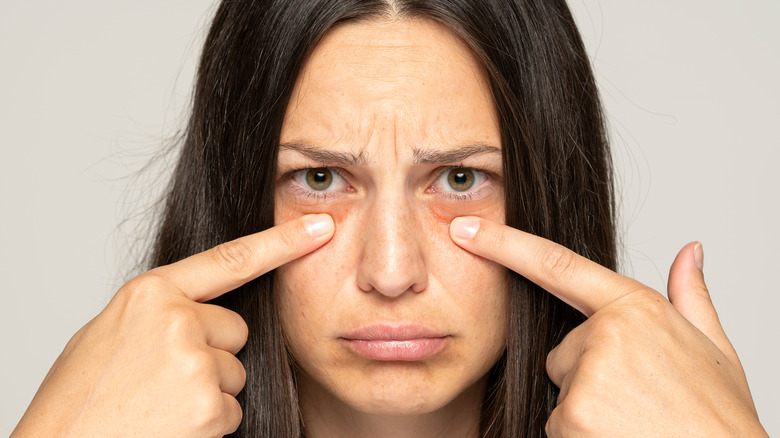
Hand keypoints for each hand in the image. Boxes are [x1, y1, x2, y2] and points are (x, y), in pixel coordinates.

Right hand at [12, 214, 334, 437]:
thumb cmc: (78, 400)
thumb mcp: (106, 334)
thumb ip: (156, 312)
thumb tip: (193, 307)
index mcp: (149, 294)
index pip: (231, 259)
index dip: (282, 241)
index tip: (320, 227)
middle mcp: (176, 320)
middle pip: (235, 329)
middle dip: (212, 353)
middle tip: (161, 381)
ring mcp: (195, 362)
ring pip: (235, 372)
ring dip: (209, 392)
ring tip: (158, 406)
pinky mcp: (209, 406)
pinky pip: (232, 409)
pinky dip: (209, 424)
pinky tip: (170, 426)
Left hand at [450, 217, 767, 436]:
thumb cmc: (718, 416)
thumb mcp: (714, 348)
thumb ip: (690, 296)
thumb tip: (690, 252)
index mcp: (635, 307)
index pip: (555, 264)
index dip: (503, 244)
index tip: (463, 230)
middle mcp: (607, 332)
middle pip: (562, 351)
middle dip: (587, 374)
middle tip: (635, 398)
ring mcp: (587, 374)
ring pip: (561, 388)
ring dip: (587, 407)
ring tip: (634, 419)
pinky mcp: (572, 414)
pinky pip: (557, 422)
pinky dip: (581, 434)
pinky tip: (619, 434)